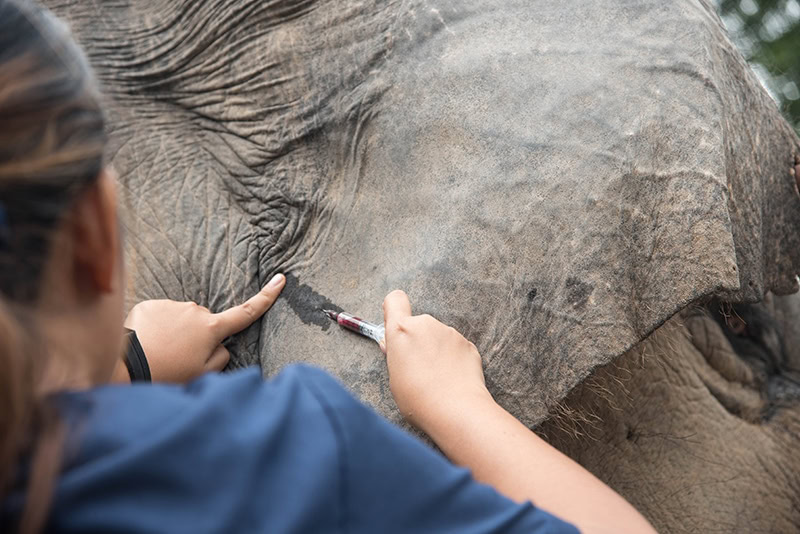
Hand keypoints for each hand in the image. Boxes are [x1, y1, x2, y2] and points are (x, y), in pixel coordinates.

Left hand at [123, 273, 285, 382]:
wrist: (124, 369)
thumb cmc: (167, 375)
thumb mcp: (203, 374)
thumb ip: (221, 356)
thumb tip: (222, 343)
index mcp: (212, 329)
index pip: (246, 311)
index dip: (266, 296)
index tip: (280, 279)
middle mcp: (195, 311)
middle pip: (205, 322)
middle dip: (197, 336)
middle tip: (179, 358)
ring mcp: (171, 306)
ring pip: (181, 319)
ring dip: (175, 332)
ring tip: (159, 353)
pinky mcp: (150, 305)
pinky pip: (160, 316)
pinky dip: (156, 329)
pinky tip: (146, 343)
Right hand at [382, 290, 491, 432]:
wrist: (456, 411)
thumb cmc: (419, 399)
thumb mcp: (394, 378)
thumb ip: (395, 354)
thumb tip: (393, 344)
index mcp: (402, 330)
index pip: (395, 300)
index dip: (394, 310)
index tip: (395, 327)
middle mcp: (426, 324)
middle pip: (418, 325)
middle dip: (417, 341)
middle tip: (417, 368)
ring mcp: (449, 333)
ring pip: (438, 337)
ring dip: (436, 351)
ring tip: (436, 378)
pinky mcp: (468, 344)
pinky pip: (455, 348)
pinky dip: (453, 359)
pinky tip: (452, 380)